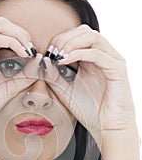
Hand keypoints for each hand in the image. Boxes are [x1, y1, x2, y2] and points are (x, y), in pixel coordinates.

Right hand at [0, 17, 39, 137]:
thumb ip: (25, 74)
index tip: (34, 52)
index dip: (22, 36)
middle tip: (32, 49)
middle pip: (2, 23)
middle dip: (21, 32)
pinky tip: (22, 54)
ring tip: (29, 50)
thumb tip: (40, 61)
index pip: (4, 31)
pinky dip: (12, 42)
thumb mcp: (10, 87)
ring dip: (18, 35)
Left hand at [43, 24, 134, 144]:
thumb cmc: (90, 110)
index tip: (46, 52)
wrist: (107, 128)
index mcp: (93, 59)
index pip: (77, 36)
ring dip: (71, 43)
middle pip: (84, 32)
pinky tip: (65, 60)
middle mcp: (104, 56)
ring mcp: (112, 61)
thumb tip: (42, 61)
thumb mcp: (65, 91)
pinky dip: (80, 53)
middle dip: (64, 38)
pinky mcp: (117, 70)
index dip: (59, 39)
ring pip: (92, 37)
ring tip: (58, 55)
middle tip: (51, 51)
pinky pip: (98, 54)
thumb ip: (54, 76)